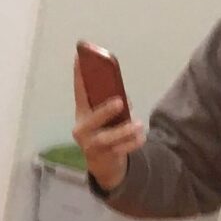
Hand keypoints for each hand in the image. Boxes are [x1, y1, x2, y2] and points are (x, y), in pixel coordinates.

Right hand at [72, 62, 145, 193]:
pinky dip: (132, 143)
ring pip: (106, 139)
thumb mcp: (105, 116)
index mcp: (82, 114)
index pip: (79, 92)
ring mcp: (90, 146)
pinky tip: (142, 137)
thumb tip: (122, 98)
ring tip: (139, 124)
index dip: (78, 75)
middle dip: (105, 110)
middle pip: (91, 120)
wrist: (104, 165)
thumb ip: (109, 104)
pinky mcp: (102, 159)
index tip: (79, 56)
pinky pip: (118, 151)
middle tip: (120, 102)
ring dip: (124, 130)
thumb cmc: (106, 132)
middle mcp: (82, 130)